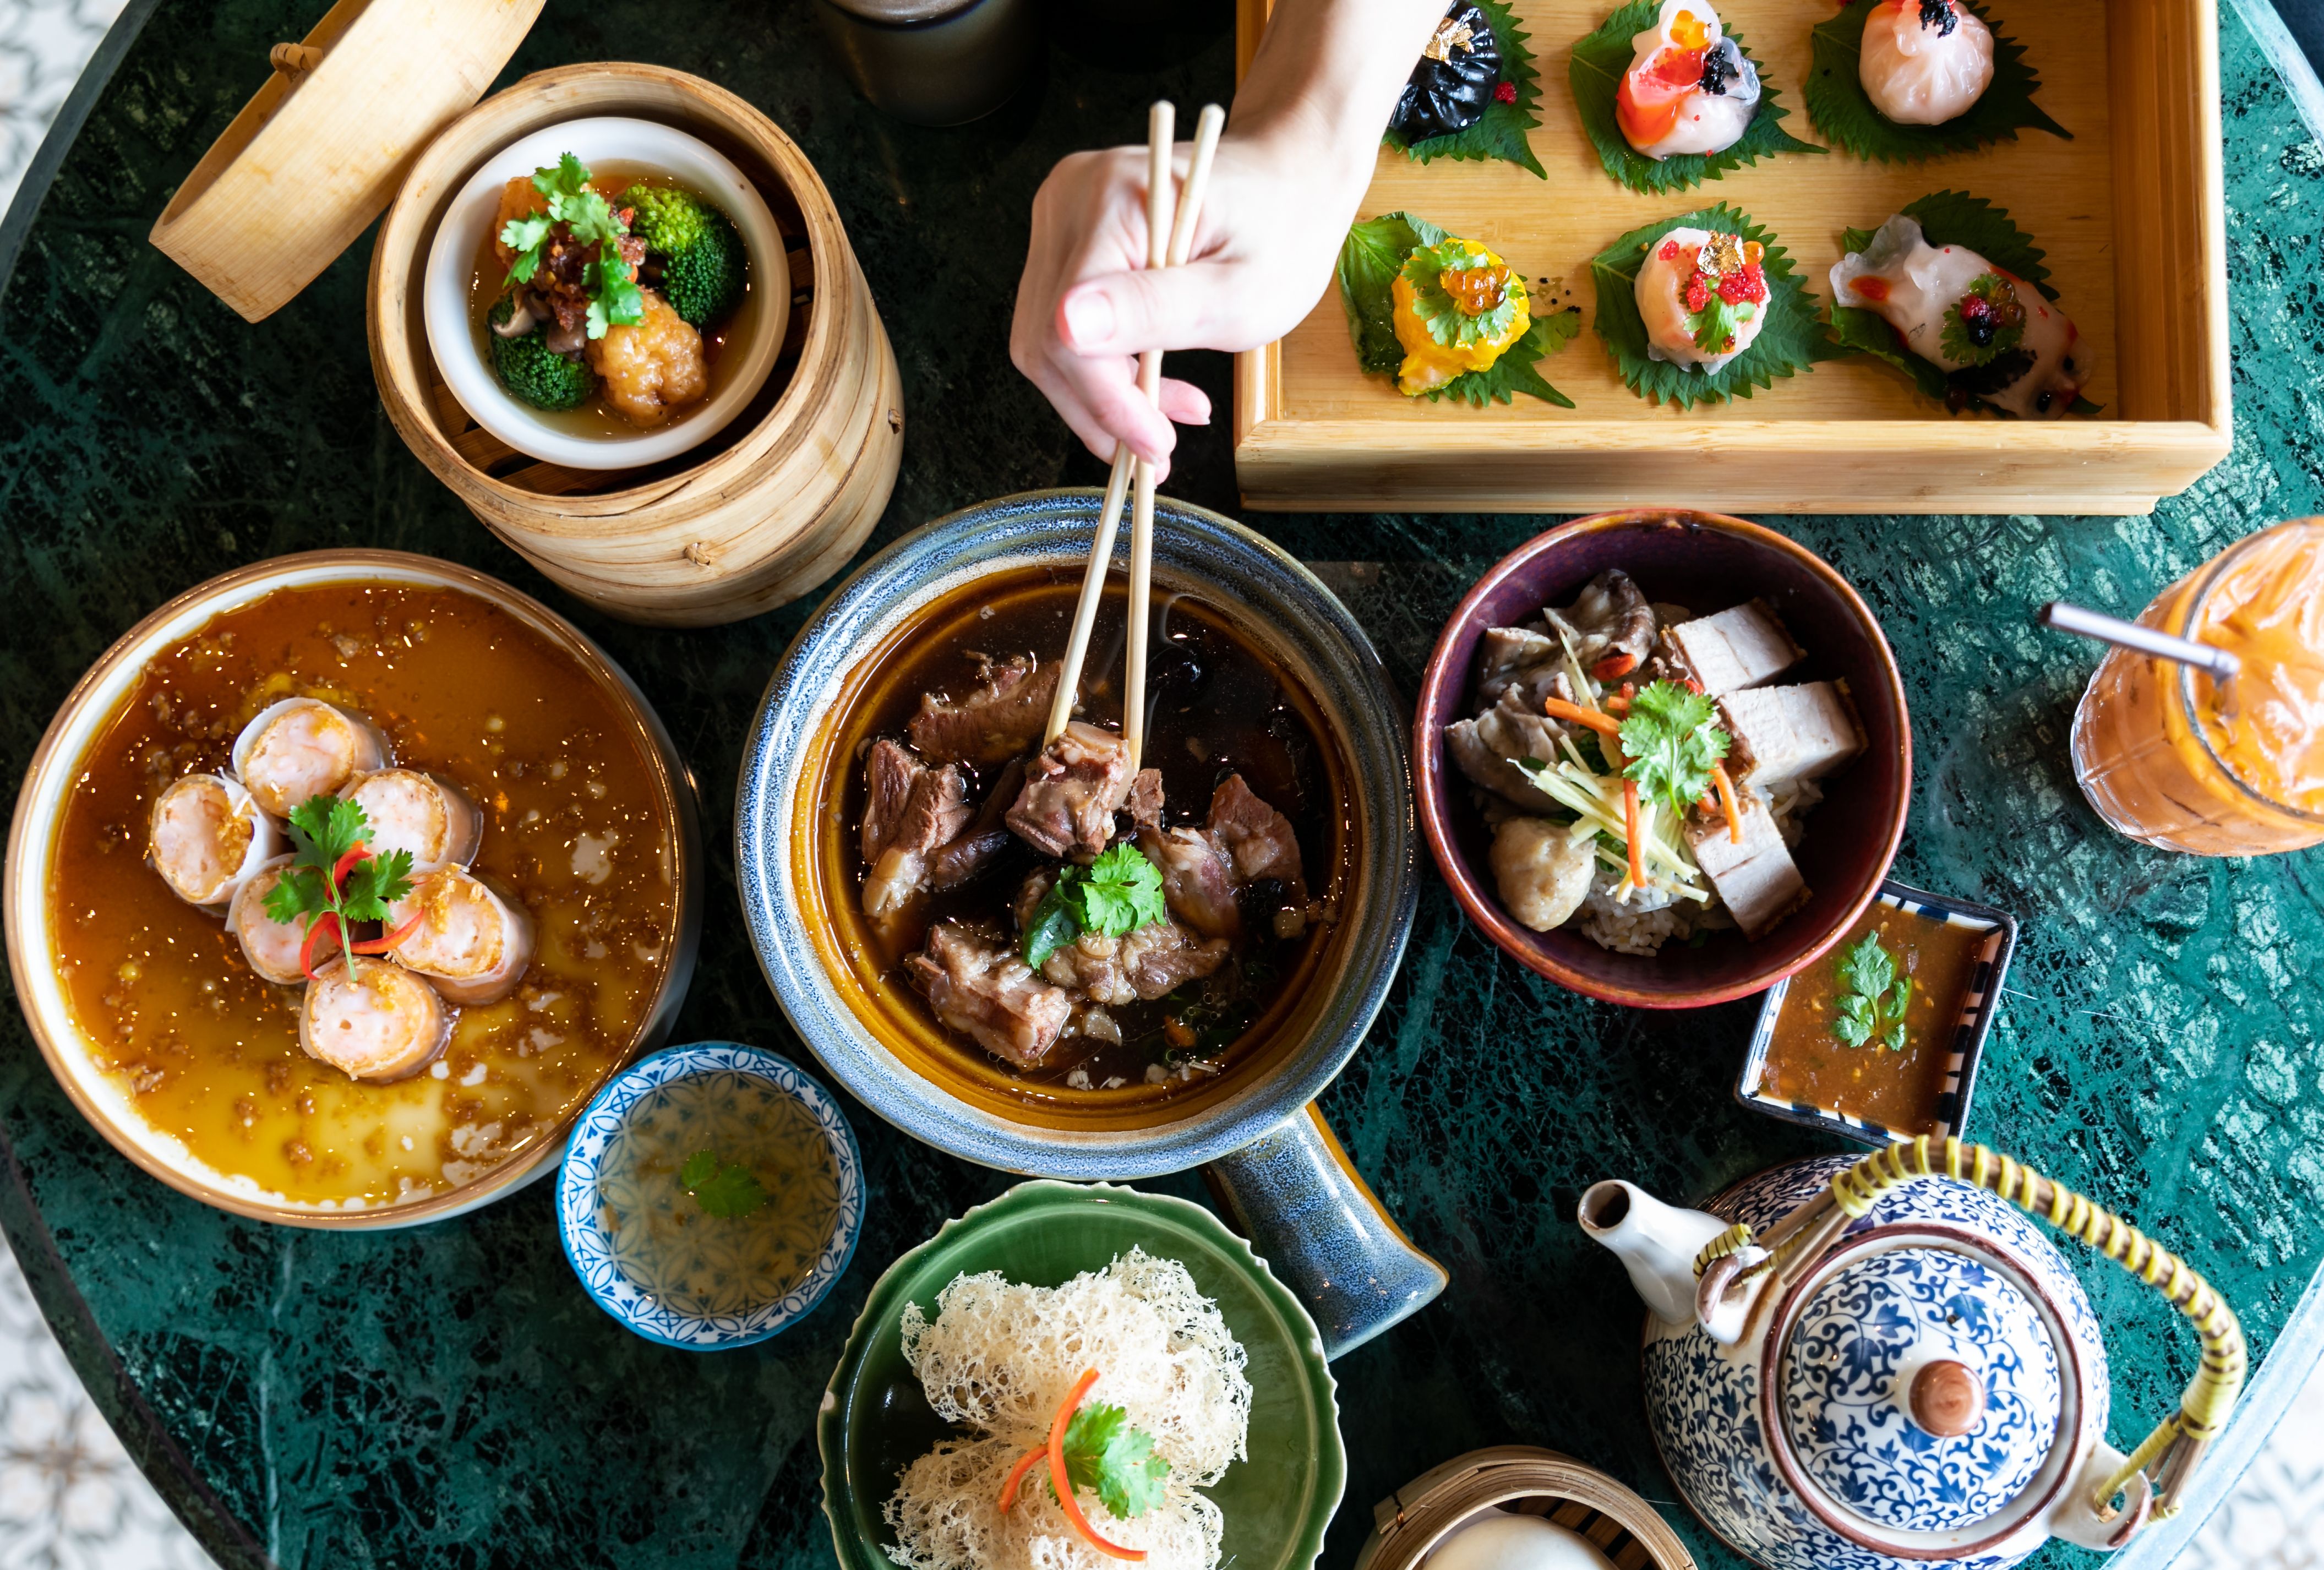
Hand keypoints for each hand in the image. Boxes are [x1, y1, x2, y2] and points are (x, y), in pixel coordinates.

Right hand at [1010, 128, 1360, 474]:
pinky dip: (1103, 369)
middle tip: (1160, 447)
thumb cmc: (1282, 232)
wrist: (1290, 179)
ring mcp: (1061, 216)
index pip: (1068, 327)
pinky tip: (1153, 384)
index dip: (1106, 401)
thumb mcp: (1240, 290)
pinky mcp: (1067, 238)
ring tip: (1168, 417)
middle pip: (1044, 338)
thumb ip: (1156, 308)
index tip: (1157, 446)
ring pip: (1045, 339)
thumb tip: (1067, 327)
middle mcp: (1069, 199)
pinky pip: (1061, 323)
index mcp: (1112, 201)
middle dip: (1100, 409)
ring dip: (1102, 396)